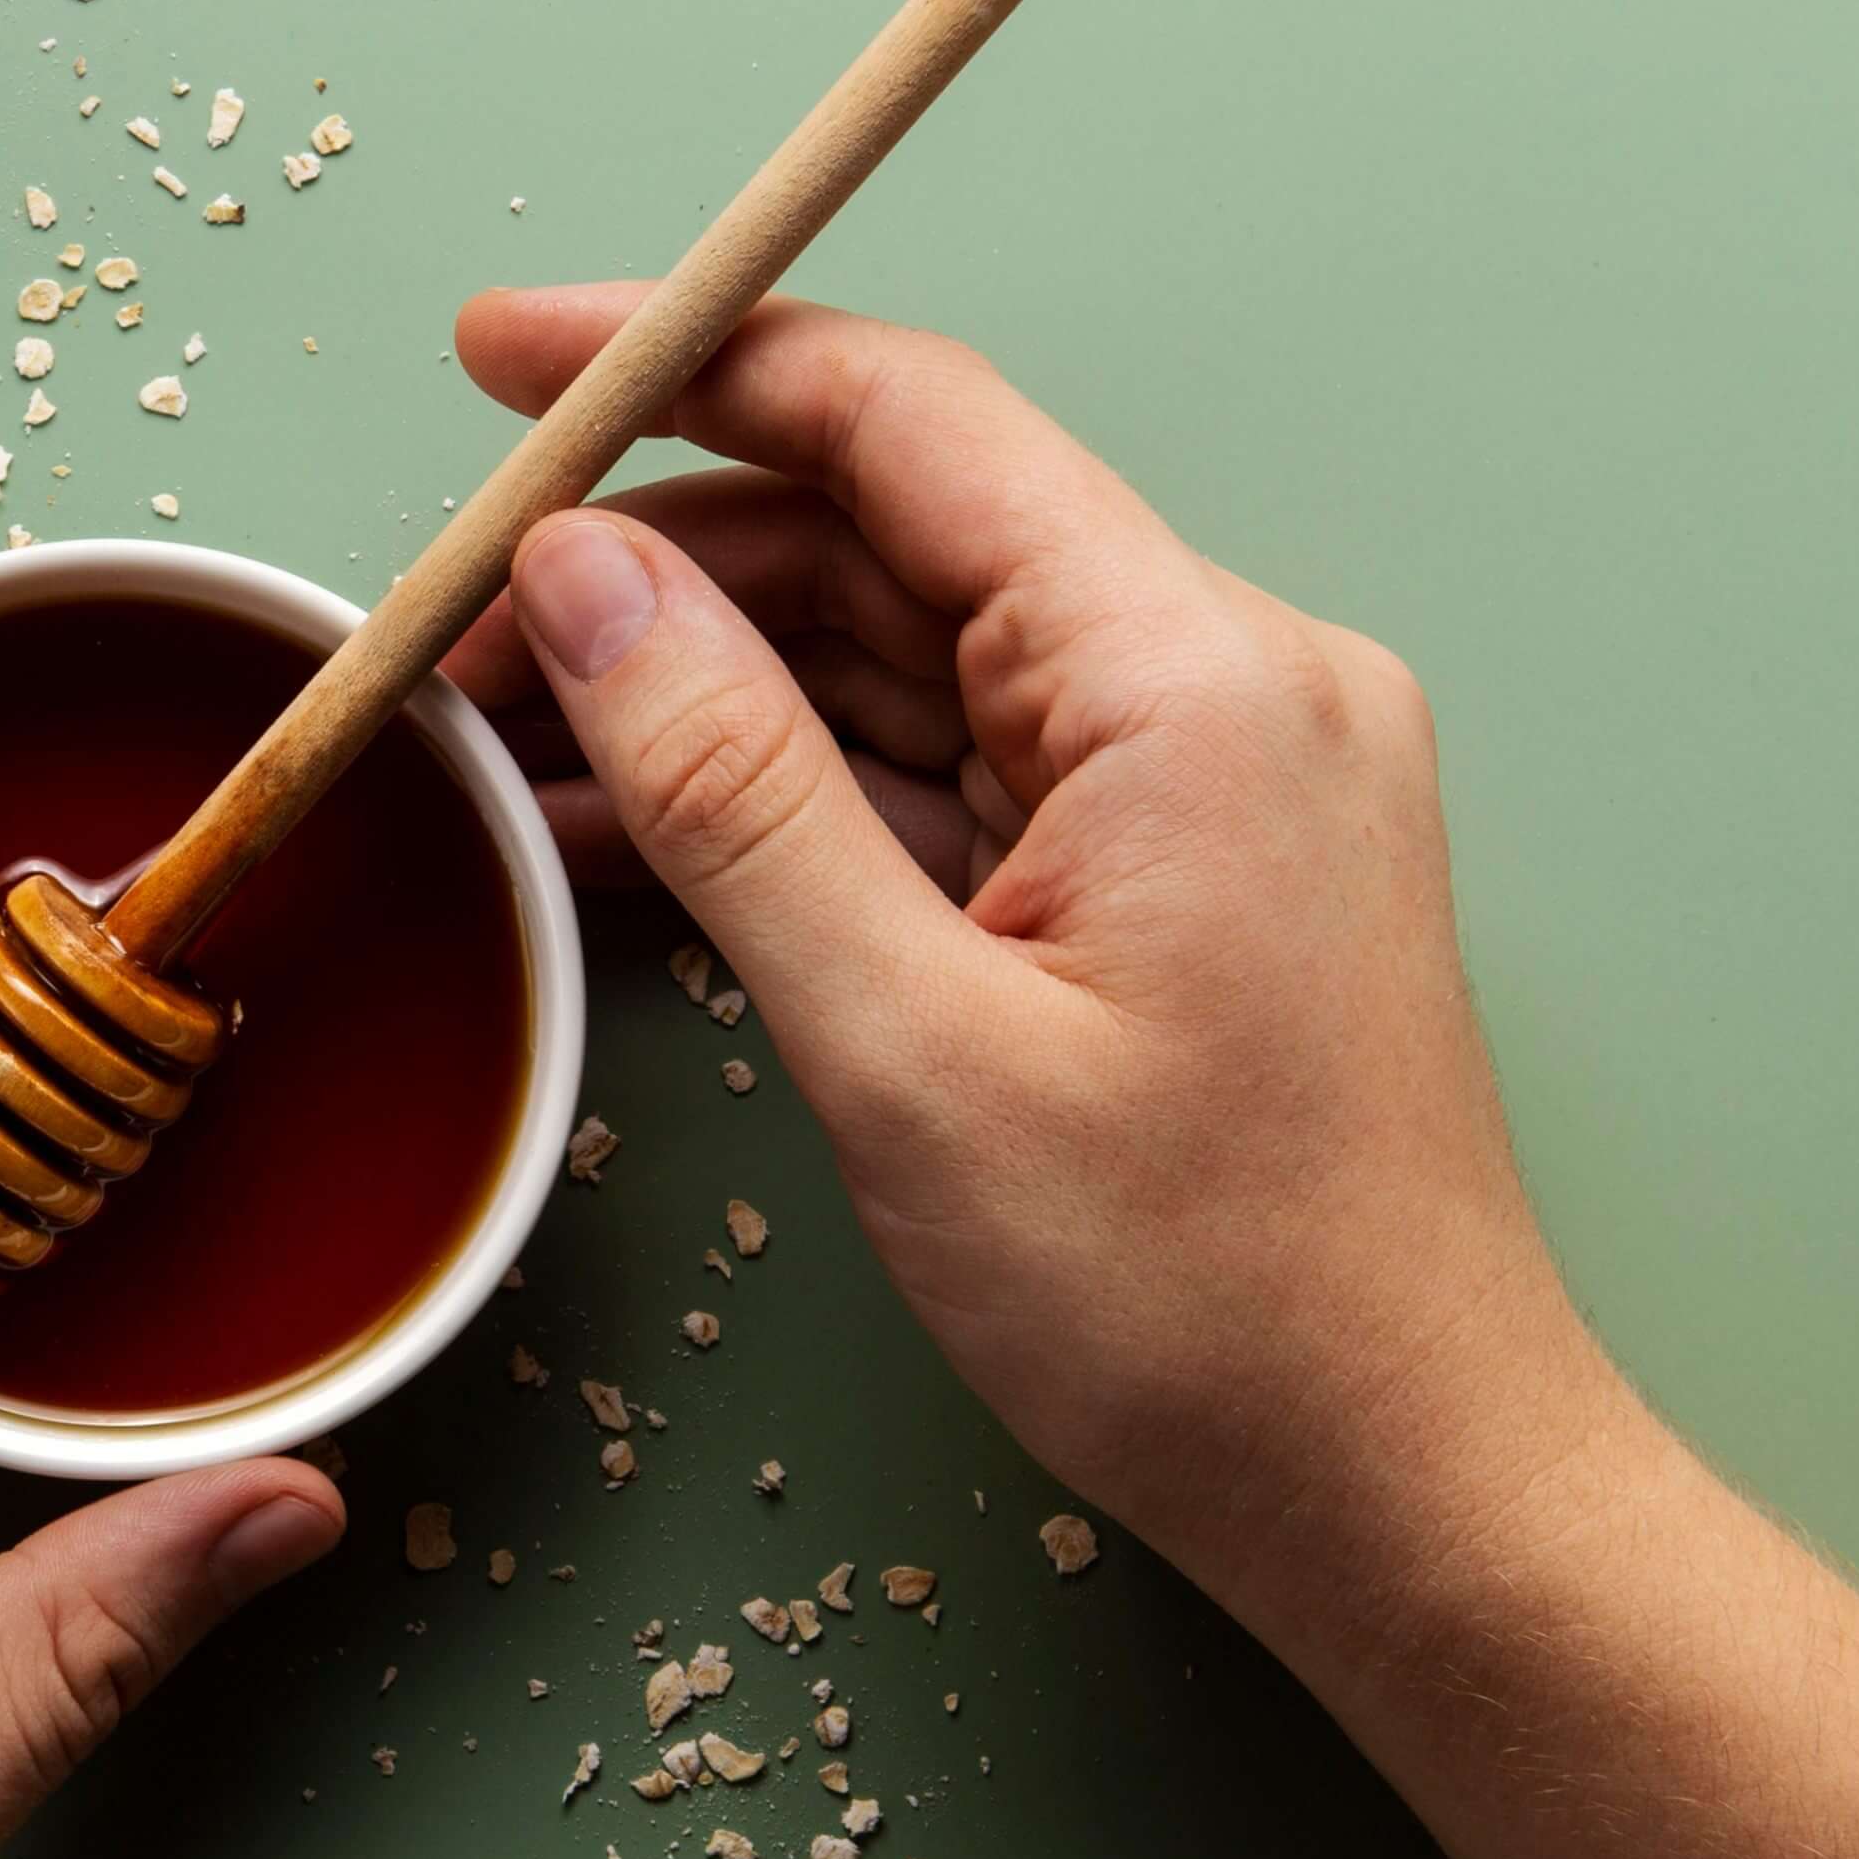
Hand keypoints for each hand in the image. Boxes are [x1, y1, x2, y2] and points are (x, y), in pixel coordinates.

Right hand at [443, 285, 1612, 1580]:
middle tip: (446, 649)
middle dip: (658, 575)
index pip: (907, 420)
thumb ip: (733, 785)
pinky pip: (956, 779)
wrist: (1413, 1495)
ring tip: (497, 761)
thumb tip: (583, 580)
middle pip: (892, 538)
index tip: (498, 363)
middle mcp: (1224, 684)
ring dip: (706, 697)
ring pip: (908, 662)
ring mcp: (1210, 780)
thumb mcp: (909, 1050)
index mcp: (1191, 679)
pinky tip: (631, 845)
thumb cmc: (1207, 1308)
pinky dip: (799, 800)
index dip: (681, 365)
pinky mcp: (1181, 874)